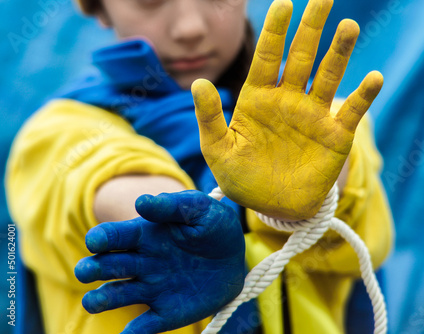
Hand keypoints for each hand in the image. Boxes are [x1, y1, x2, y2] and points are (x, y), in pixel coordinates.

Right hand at [74, 191, 244, 333]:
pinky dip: (133, 333)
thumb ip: (172, 206)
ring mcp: (151, 289)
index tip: (96, 241)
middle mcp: (141, 263)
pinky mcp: (166, 312)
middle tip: (85, 271)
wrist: (234, 254)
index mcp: (144, 235)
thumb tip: (142, 202)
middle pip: (108, 266)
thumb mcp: (199, 208)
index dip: (102, 238)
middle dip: (93, 269)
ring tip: (92, 302)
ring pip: (118, 296)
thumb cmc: (212, 225)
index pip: (115, 236)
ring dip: (102, 300)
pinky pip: (145, 326)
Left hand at [192, 0, 382, 219]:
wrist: (273, 206)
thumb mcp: (218, 150)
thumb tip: (198, 82)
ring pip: (329, 76)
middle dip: (311, 27)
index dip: (275, 31)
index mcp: (258, 98)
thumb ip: (210, 117)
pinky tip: (374, 78)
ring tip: (348, 27)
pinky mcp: (335, 136)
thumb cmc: (242, 178)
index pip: (267, 57)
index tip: (284, 3)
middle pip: (301, 56)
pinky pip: (351, 111)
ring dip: (339, 52)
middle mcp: (289, 100)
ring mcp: (313, 116)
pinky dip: (364, 95)